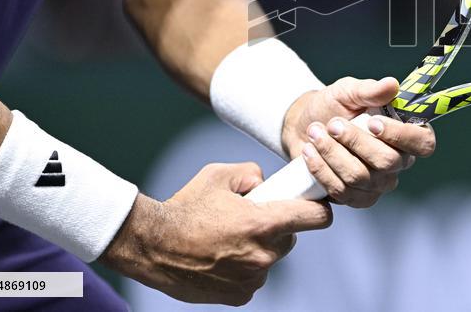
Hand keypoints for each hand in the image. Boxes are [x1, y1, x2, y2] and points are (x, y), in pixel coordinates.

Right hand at [100, 162, 331, 305]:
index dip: (319, 208)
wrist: (151, 245)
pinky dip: (244, 267)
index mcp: (265, 223)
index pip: (317, 218)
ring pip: (271, 258)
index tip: (314, 204)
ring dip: (259, 248)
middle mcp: (264, 254)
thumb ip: (252, 173)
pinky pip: (253, 276)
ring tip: (228, 238)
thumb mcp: (220, 174)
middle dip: (278, 226)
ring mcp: (252, 278)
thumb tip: (266, 184)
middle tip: (251, 218)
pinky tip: (221, 256)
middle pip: (291, 237)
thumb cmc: (185, 207)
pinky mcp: (239, 296)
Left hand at [281, 76, 436, 207]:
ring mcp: (378, 184)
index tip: (373, 123)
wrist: (304, 126)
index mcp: (406, 133)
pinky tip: (310, 152)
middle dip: (355, 141)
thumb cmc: (333, 107)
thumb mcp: (348, 91)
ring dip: (332, 153)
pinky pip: (341, 191)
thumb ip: (370, 90)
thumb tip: (392, 85)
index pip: (423, 143)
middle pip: (387, 162)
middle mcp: (398, 162)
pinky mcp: (356, 198)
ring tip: (315, 132)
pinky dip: (322, 170)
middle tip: (333, 124)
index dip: (402, 136)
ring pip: (360, 176)